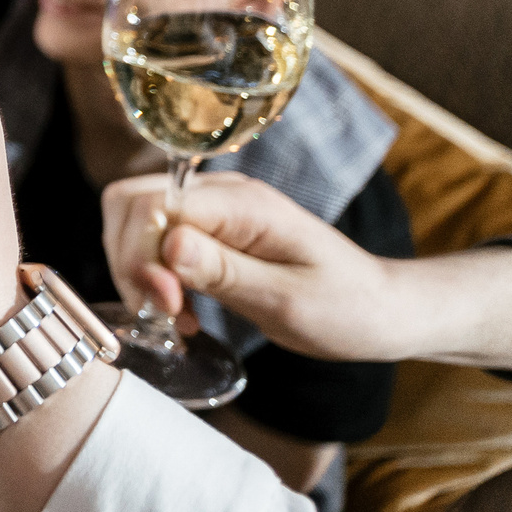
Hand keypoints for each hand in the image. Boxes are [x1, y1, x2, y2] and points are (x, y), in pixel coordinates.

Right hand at [103, 170, 398, 359]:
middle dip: (129, 260)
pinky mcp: (211, 233)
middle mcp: (221, 195)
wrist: (381, 310)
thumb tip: (168, 244)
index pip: (153, 204)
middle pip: (131, 204)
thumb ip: (225, 270)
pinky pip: (154, 240)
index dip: (142, 254)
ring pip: (134, 220)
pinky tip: (179, 310)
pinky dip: (151, 276)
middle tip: (161, 313)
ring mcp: (214, 211)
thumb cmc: (347, 308)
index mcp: (242, 204)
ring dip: (137, 270)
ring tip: (171, 315)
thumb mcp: (288, 300)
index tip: (166, 305)